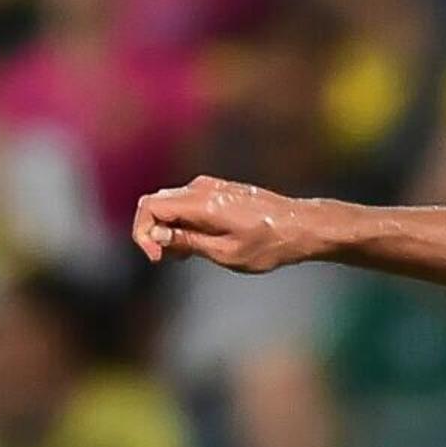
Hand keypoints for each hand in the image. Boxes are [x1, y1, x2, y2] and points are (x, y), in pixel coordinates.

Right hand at [134, 176, 318, 271]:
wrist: (301, 226)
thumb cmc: (269, 244)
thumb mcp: (225, 252)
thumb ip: (187, 241)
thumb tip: (156, 235)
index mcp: (200, 201)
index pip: (149, 206)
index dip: (143, 232)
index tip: (157, 258)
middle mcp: (201, 188)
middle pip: (156, 203)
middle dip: (153, 233)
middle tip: (168, 259)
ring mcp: (210, 187)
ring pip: (171, 205)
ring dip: (168, 230)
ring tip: (184, 257)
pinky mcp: (218, 192)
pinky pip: (188, 204)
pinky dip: (182, 224)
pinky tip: (196, 246)